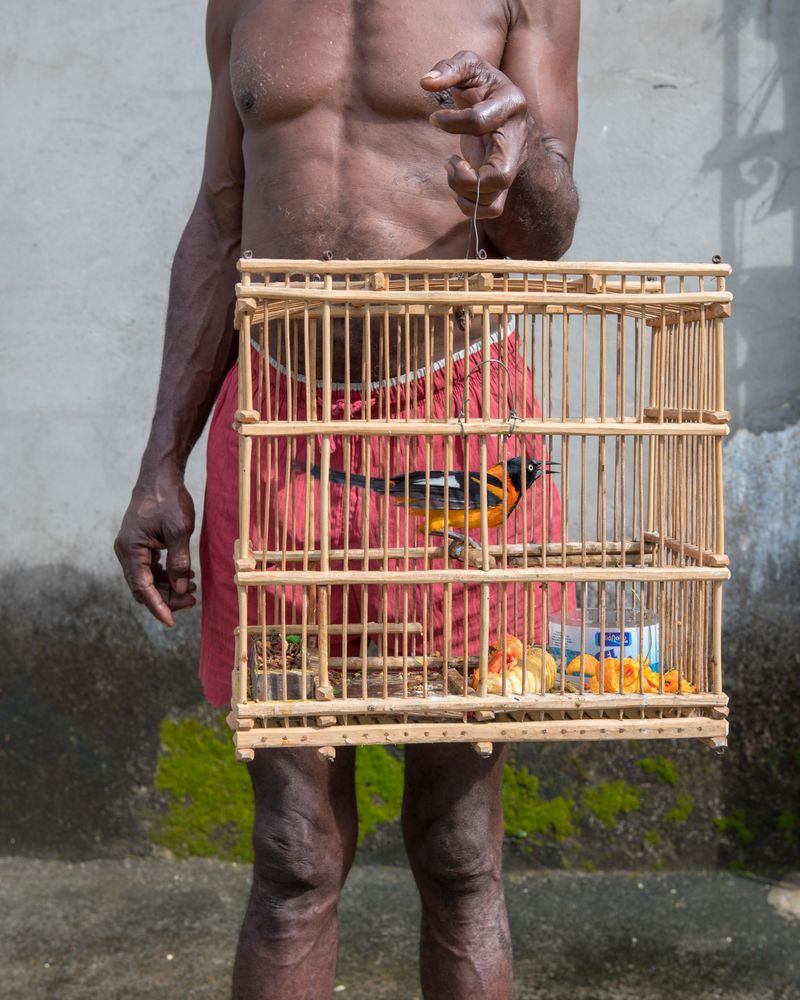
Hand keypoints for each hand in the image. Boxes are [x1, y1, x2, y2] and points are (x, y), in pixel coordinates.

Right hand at [114, 470, 196, 626]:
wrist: (160, 477)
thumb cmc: (168, 500)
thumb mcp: (179, 531)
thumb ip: (179, 561)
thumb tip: (182, 588)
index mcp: (130, 549)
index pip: (142, 587)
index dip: (158, 606)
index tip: (170, 622)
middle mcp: (126, 552)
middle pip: (144, 587)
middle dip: (168, 598)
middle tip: (193, 600)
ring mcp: (132, 549)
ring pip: (149, 580)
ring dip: (169, 587)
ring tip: (193, 586)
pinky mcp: (141, 546)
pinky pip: (152, 569)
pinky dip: (168, 575)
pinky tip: (186, 574)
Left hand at [421, 51, 528, 219]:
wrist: (504, 109)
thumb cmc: (482, 86)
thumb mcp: (470, 66)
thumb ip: (450, 67)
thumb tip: (426, 82)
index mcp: (511, 105)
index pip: (479, 121)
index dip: (451, 122)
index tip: (435, 119)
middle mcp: (517, 140)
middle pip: (500, 177)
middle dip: (464, 178)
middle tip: (449, 162)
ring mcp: (512, 164)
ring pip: (493, 198)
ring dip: (462, 191)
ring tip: (451, 168)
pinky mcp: (503, 183)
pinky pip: (492, 210)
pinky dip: (469, 207)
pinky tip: (457, 188)